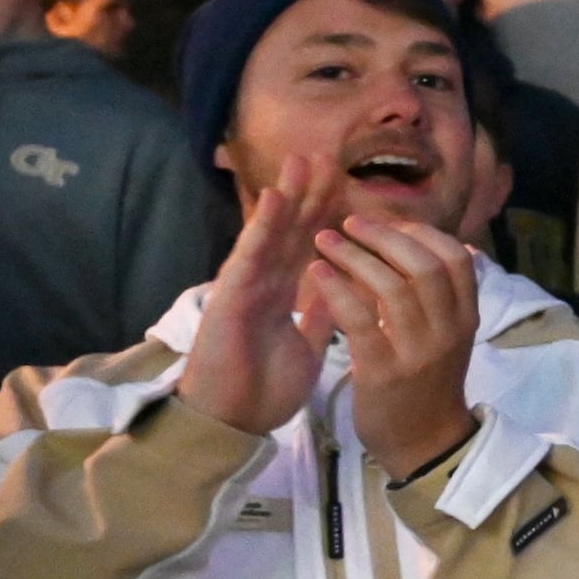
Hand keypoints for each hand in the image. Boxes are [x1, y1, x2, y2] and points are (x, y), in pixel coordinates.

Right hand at [177, 155, 325, 440]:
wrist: (234, 422)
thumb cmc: (263, 388)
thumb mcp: (306, 346)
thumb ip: (319, 316)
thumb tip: (342, 293)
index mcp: (283, 293)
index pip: (310, 246)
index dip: (328, 215)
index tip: (348, 184)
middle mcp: (265, 283)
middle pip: (292, 230)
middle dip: (310, 194)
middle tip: (329, 155)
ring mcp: (246, 286)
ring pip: (270, 233)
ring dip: (286, 196)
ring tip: (303, 159)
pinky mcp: (230, 297)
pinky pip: (249, 256)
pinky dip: (262, 226)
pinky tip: (275, 197)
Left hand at [301, 212, 481, 480]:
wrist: (424, 444)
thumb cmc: (430, 385)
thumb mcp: (451, 337)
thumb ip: (451, 296)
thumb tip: (461, 247)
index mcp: (466, 318)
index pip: (456, 258)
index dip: (422, 233)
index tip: (388, 223)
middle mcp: (448, 330)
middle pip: (424, 265)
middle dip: (385, 236)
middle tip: (349, 222)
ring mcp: (418, 351)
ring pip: (392, 287)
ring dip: (355, 256)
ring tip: (324, 241)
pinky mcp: (383, 371)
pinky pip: (360, 320)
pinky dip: (337, 290)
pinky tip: (316, 273)